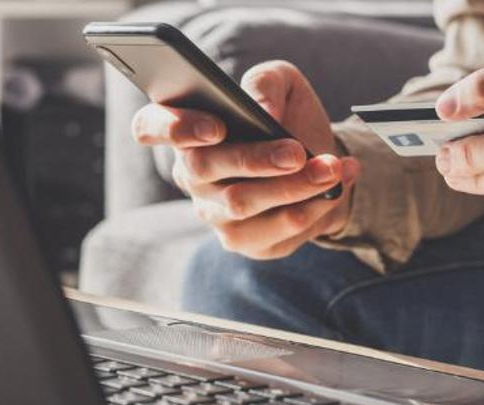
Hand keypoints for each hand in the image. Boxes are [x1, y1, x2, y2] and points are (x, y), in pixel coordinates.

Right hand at [131, 61, 359, 259]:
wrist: (320, 160)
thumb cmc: (288, 117)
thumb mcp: (282, 83)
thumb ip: (266, 84)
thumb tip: (263, 112)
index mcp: (187, 128)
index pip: (149, 127)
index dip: (173, 127)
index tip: (215, 126)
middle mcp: (191, 174)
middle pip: (204, 168)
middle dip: (254, 159)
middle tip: (297, 152)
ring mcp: (213, 212)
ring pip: (241, 203)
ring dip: (292, 187)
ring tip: (332, 168)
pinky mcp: (244, 241)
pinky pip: (270, 233)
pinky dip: (309, 210)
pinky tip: (334, 190)